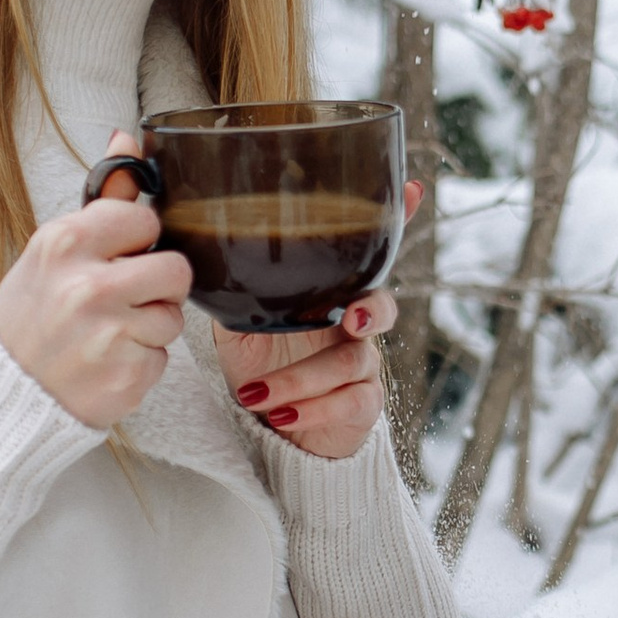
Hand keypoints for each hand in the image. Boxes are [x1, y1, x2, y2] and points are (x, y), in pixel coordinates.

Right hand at [0, 135, 191, 426]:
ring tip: (108, 334)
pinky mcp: (126, 376)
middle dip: (158, 286)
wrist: (2, 390)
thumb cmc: (31, 315)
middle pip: (176, 269)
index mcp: (65, 243)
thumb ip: (103, 201)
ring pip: (173, 317)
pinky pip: (163, 358)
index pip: (145, 221)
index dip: (137, 243)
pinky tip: (106, 362)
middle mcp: (86, 287)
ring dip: (149, 328)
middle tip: (123, 299)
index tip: (116, 259)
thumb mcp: (55, 251)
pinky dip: (140, 363)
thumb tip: (127, 140)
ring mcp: (108, 334)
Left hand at [215, 178, 419, 466]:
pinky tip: (281, 415)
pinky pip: (351, 402)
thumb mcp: (238, 323)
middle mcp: (353, 326)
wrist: (268, 426)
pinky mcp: (362, 405)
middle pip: (383, 308)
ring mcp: (363, 365)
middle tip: (352, 316)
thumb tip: (207, 246)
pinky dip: (313, 410)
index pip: (367, 257)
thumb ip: (236, 289)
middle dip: (372, 310)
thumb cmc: (259, 366)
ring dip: (299, 379)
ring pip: (351, 362)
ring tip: (256, 394)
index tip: (411, 192)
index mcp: (330, 296)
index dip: (395, 224)